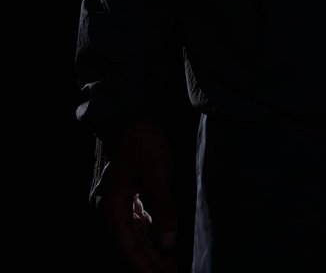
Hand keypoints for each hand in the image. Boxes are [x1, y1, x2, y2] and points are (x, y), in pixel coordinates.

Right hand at [94, 117, 179, 272]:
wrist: (128, 114)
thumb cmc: (142, 141)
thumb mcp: (158, 173)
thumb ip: (163, 208)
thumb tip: (167, 242)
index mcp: (113, 207)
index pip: (129, 247)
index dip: (146, 265)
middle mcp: (110, 207)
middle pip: (130, 243)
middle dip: (150, 260)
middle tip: (170, 272)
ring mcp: (115, 200)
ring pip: (132, 232)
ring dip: (149, 247)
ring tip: (167, 262)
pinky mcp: (123, 191)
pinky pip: (134, 219)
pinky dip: (147, 230)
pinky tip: (158, 237)